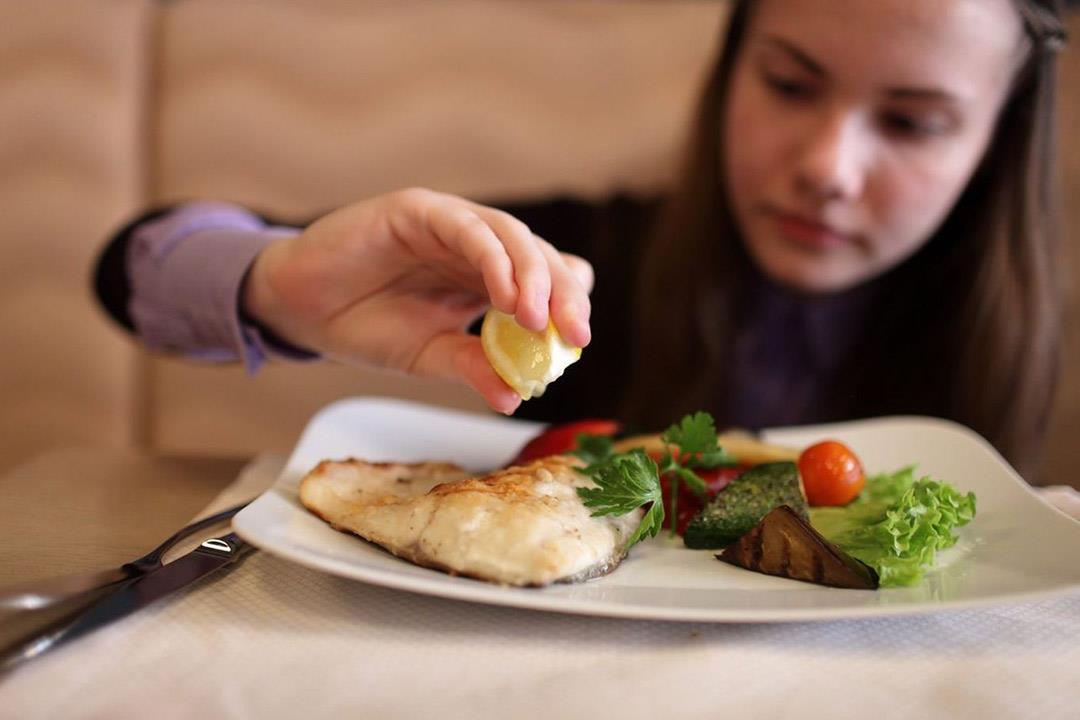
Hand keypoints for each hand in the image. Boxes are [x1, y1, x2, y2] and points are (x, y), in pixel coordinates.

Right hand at [242, 188, 593, 413]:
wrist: (299, 308)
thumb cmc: (364, 325)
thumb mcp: (428, 356)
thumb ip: (472, 367)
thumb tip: (515, 397)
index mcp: (486, 277)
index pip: (545, 282)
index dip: (568, 305)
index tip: (578, 344)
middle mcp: (476, 246)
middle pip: (540, 257)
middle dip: (562, 295)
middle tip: (574, 335)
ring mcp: (450, 223)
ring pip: (511, 237)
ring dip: (533, 276)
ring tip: (539, 319)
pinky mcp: (419, 209)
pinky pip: (467, 227)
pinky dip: (493, 259)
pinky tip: (505, 294)